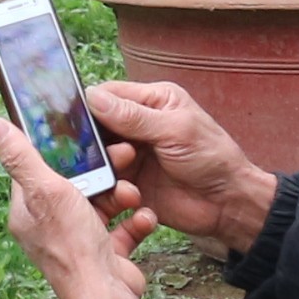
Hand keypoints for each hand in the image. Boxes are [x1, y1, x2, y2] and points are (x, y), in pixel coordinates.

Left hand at [0, 114, 156, 298]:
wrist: (107, 297)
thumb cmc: (73, 246)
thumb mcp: (46, 190)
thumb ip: (20, 156)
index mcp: (27, 211)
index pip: (36, 167)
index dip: (58, 148)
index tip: (80, 133)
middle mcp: (48, 225)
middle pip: (75, 182)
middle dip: (100, 170)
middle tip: (120, 156)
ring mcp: (77, 239)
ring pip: (102, 202)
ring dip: (122, 194)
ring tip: (131, 194)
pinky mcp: (105, 251)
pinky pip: (122, 226)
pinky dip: (135, 219)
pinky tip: (142, 216)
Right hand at [81, 80, 281, 256]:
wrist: (227, 204)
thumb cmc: (212, 158)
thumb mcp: (175, 130)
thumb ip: (133, 116)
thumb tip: (92, 97)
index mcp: (153, 101)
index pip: (109, 94)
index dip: (88, 104)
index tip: (71, 117)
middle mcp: (138, 125)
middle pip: (97, 125)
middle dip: (92, 138)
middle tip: (96, 149)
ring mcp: (132, 154)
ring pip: (98, 154)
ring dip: (104, 164)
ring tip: (124, 172)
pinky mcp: (130, 182)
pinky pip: (106, 181)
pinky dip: (109, 186)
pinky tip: (125, 191)